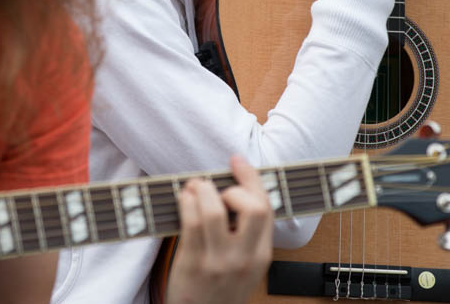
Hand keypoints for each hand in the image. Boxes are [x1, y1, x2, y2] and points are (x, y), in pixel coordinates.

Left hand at [165, 156, 273, 303]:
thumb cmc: (220, 289)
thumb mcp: (246, 265)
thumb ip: (247, 234)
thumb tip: (235, 187)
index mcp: (262, 255)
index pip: (266, 208)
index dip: (252, 178)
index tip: (238, 161)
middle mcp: (244, 258)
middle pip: (251, 207)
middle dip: (234, 187)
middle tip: (219, 189)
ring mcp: (218, 261)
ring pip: (214, 210)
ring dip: (202, 189)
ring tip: (195, 187)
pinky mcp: (193, 263)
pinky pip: (190, 223)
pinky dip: (186, 202)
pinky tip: (184, 199)